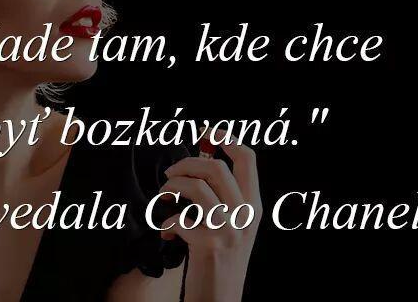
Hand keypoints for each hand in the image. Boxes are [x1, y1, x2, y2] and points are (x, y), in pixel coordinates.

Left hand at [159, 135, 260, 301]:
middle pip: (216, 168)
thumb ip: (220, 196)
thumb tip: (198, 161)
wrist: (220, 300)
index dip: (226, 138)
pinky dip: (167, 222)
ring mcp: (229, 230)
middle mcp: (245, 215)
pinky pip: (180, 219)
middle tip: (170, 175)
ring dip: (172, 188)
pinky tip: (167, 232)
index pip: (248, 158)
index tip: (207, 131)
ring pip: (196, 187)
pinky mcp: (210, 245)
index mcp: (253, 205)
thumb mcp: (231, 225)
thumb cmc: (219, 259)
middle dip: (186, 164)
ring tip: (164, 199)